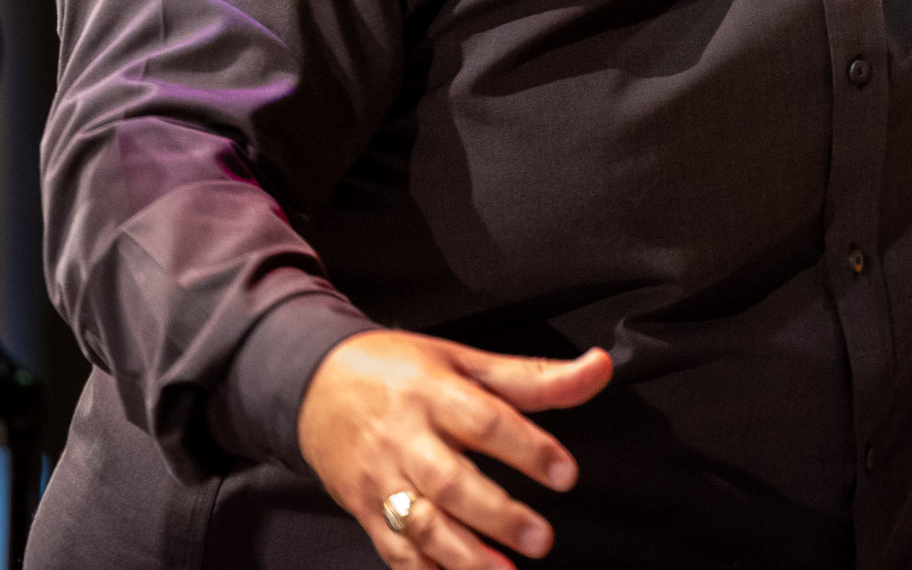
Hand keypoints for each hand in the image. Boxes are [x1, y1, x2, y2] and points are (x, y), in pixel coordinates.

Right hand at [297, 331, 612, 568]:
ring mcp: (381, 478)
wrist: (312, 384)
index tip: (566, 474)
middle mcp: (405, 438)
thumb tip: (599, 368)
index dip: (527, 449)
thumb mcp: (464, 360)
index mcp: (433, 393)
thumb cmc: (397, 369)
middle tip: (540, 538)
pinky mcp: (366, 510)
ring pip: (421, 524)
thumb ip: (533, 376)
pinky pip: (394, 550)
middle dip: (497, 516)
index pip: (484, 421)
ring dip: (462, 556)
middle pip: (451, 481)